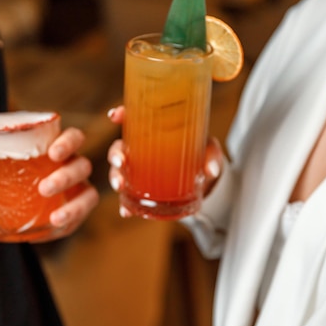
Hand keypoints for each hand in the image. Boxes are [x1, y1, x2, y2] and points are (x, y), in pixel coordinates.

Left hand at [0, 127, 99, 238]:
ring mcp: (80, 189)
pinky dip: (69, 225)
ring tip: (55, 219)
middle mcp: (75, 166)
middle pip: (82, 166)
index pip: (75, 137)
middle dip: (66, 177)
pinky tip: (52, 230)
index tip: (53, 153)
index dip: (68, 143)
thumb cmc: (17, 169)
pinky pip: (80, 219)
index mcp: (60, 148)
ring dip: (75, 207)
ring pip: (89, 195)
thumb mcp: (2, 161)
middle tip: (43, 188)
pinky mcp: (78, 211)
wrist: (28, 194)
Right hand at [107, 107, 223, 216]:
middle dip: (114, 154)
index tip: (115, 116)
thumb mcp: (210, 151)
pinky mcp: (143, 191)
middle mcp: (141, 150)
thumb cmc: (203, 157)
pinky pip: (129, 197)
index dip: (121, 114)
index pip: (133, 119)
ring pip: (119, 172)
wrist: (206, 184)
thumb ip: (212, 156)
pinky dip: (126, 205)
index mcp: (154, 132)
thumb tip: (211, 170)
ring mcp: (140, 171)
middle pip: (119, 147)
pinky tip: (126, 211)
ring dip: (115, 178)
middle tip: (120, 162)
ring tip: (120, 187)